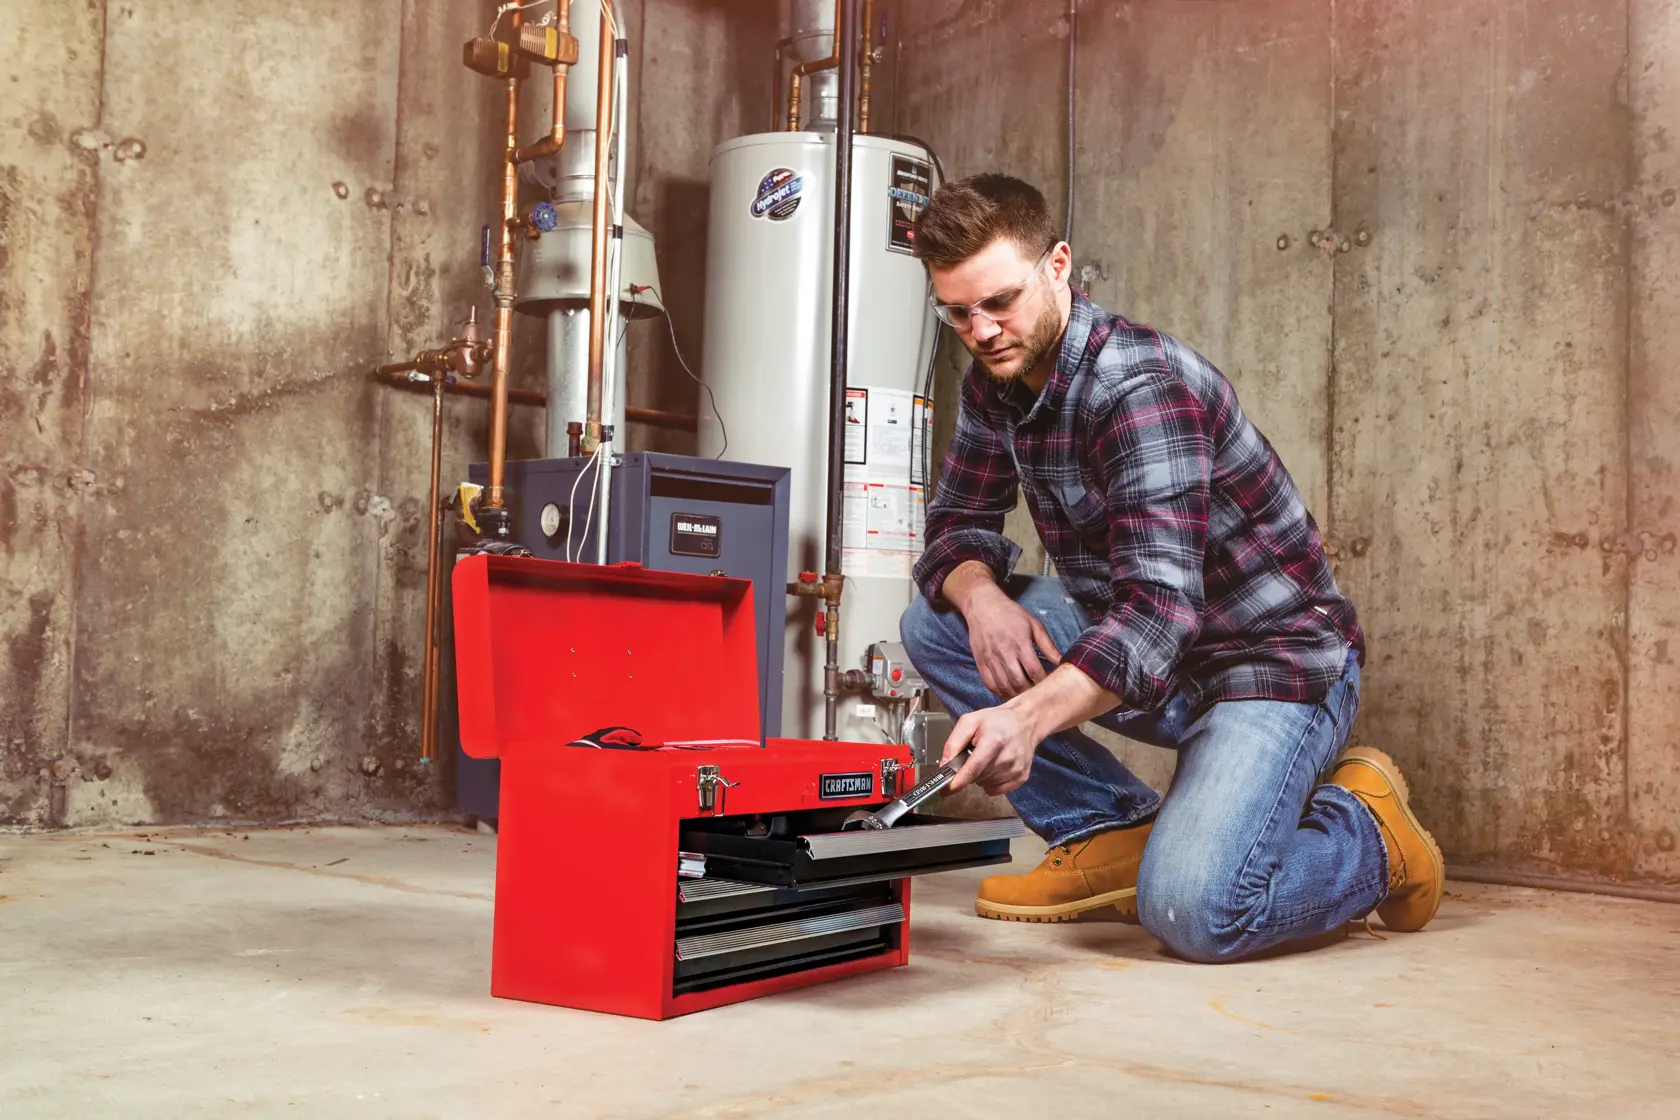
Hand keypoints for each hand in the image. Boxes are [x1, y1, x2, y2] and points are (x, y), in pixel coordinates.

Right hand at [942, 564, 1060, 698]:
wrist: (982, 606)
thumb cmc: (1011, 614)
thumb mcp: (1034, 625)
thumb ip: (1048, 645)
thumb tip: (1062, 661)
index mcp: (1020, 643)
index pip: (1034, 670)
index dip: (1044, 681)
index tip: (1050, 685)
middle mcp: (1004, 653)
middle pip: (1019, 682)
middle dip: (1031, 692)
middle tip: (1039, 695)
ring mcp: (990, 659)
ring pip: (1004, 686)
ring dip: (1017, 695)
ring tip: (1027, 696)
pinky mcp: (980, 662)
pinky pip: (990, 684)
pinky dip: (1000, 693)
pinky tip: (1010, 694)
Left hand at [942, 705, 1040, 795]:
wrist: (1026, 722)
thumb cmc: (998, 721)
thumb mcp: (970, 722)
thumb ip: (954, 743)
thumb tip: (944, 765)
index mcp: (994, 741)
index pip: (974, 768)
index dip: (958, 781)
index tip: (946, 790)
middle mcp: (1007, 758)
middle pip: (976, 777)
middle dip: (969, 769)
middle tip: (975, 753)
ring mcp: (1016, 770)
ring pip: (984, 784)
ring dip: (980, 775)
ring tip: (988, 756)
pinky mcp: (1021, 778)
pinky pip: (995, 790)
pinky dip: (990, 781)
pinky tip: (995, 766)